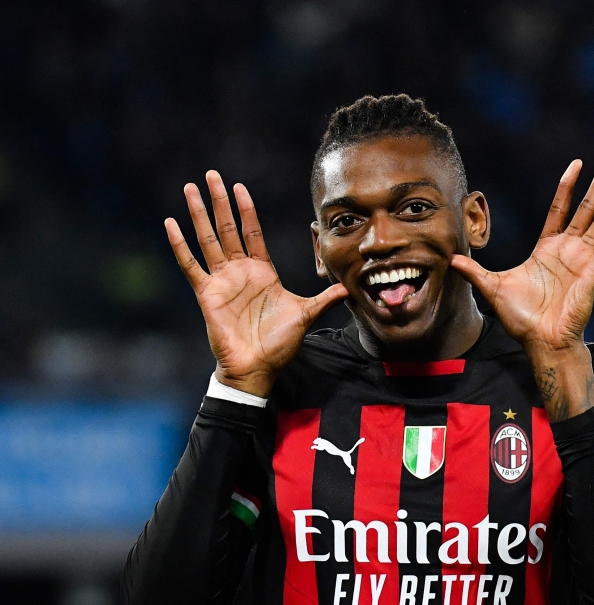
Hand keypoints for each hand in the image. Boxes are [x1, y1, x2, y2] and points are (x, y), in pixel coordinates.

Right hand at [165, 171, 346, 396]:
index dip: (246, 209)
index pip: (253, 232)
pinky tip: (171, 223)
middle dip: (220, 201)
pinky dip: (180, 245)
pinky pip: (191, 265)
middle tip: (211, 175)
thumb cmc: (278, 343)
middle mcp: (240, 271)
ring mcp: (222, 280)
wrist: (257, 367)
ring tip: (190, 188)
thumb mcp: (306, 315)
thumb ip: (326, 299)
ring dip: (199, 214)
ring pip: (208, 239)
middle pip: (228, 227)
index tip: (239, 186)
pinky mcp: (207, 294)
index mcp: (263, 271)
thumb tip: (349, 288)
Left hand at [451, 154, 593, 356]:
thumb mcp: (492, 287)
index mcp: (547, 248)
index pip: (560, 208)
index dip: (568, 186)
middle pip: (589, 205)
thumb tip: (450, 259)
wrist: (541, 341)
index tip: (577, 163)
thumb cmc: (521, 319)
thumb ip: (474, 270)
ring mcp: (585, 257)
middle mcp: (570, 248)